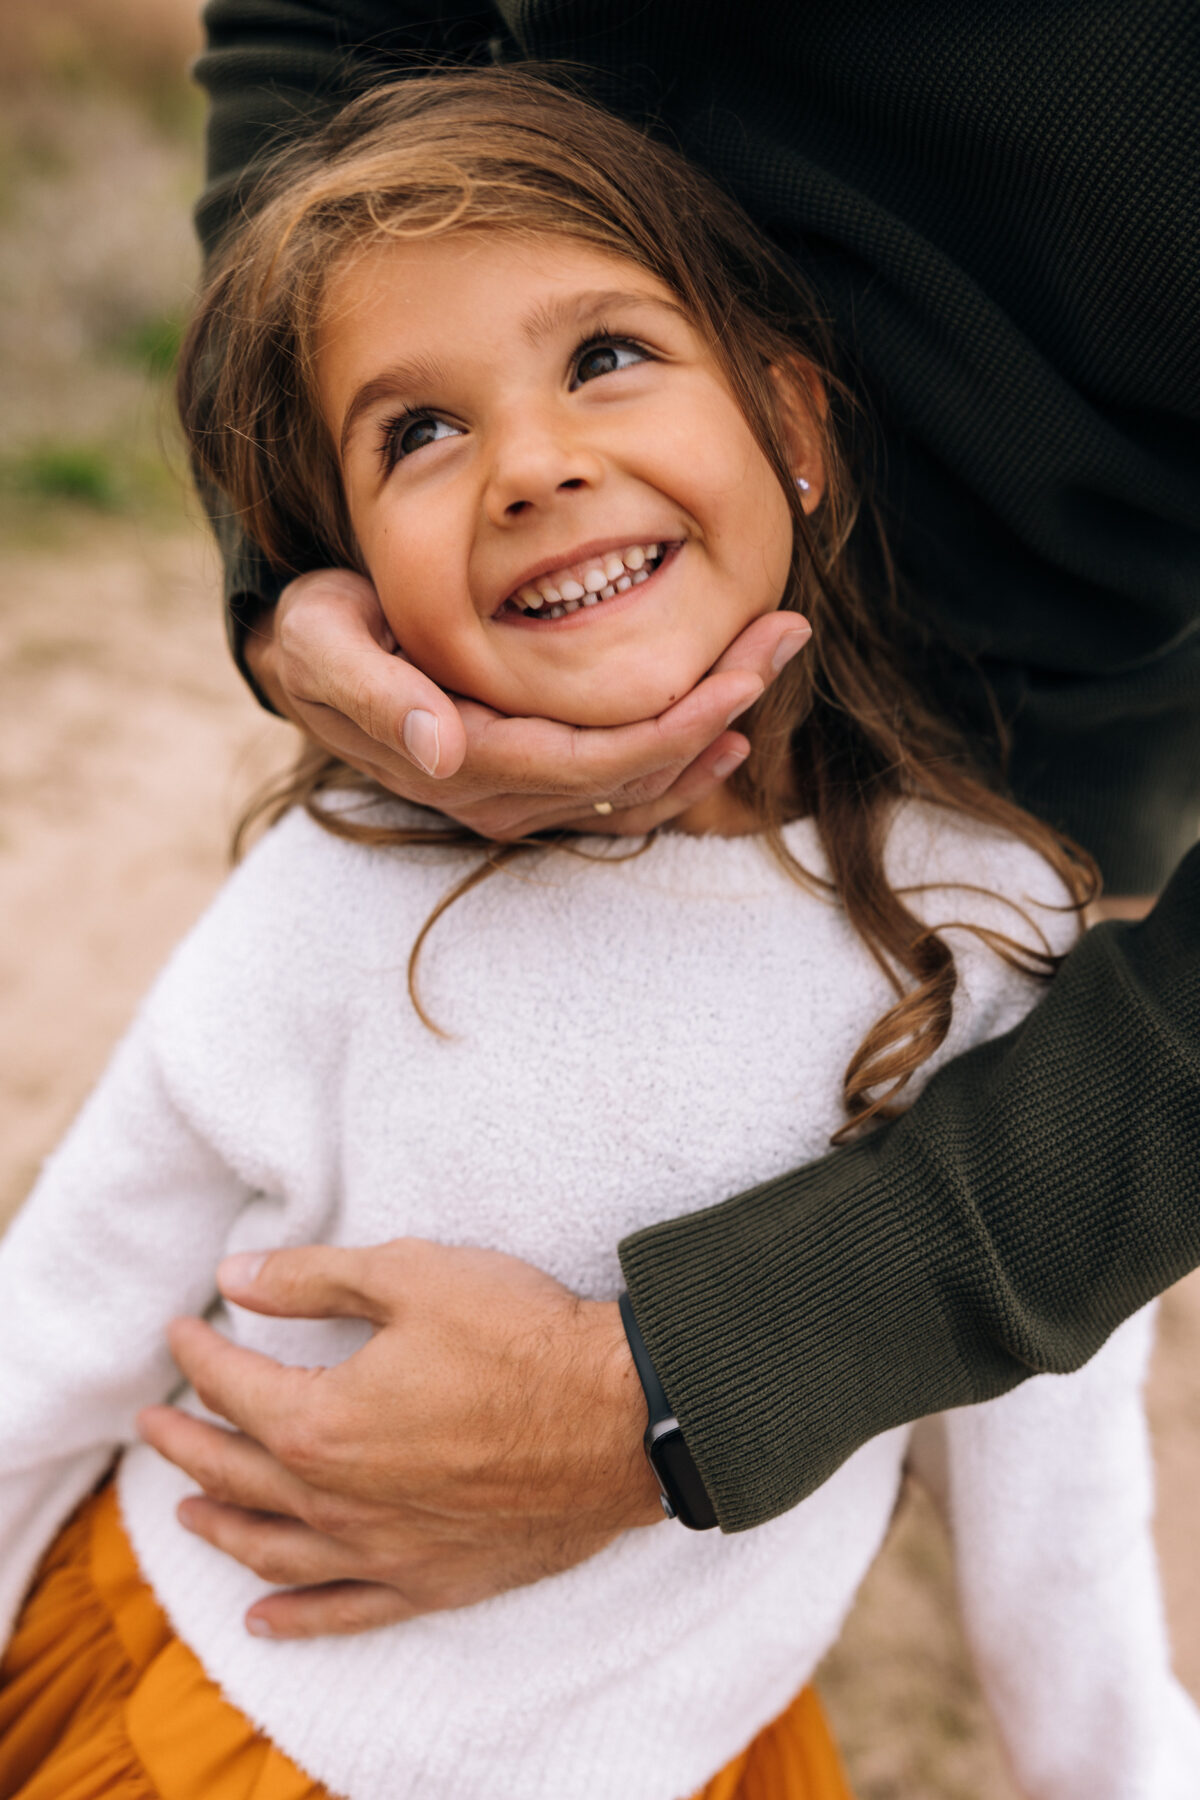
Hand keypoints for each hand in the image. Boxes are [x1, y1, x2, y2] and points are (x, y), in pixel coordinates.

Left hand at [137, 1240, 662, 1638]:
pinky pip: (344, 1611)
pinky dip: (296, 1618)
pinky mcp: (432, 1581)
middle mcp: (338, 1501)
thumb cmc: (520, 1336)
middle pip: (237, 1474)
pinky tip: (262, 1618)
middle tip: (153, 1421)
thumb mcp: (412, 1275)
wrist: (621, 1417)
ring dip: (223, 1526)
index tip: (181, 1331)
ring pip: (275, 1549)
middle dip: (186, 1443)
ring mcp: (384, 1551)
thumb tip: (235, 1278)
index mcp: (322, 1422)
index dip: (200, 1354)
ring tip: (188, 1510)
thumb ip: (313, 1278)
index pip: (235, 1386)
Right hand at [245, 568, 809, 839]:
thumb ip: (377, 693)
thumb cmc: (316, 632)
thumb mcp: (322, 643)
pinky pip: (621, 794)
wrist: (306, 657)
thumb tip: (439, 752)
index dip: (675, 726)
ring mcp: (518, 800)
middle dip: (717, 710)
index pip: (593, 761)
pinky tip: (731, 732)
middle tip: (786, 637)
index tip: (746, 673)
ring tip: (775, 661)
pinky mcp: (531, 786)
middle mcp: (497, 798)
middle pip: (633, 773)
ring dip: (713, 730)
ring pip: (638, 786)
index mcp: (461, 763)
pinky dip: (680, 764)